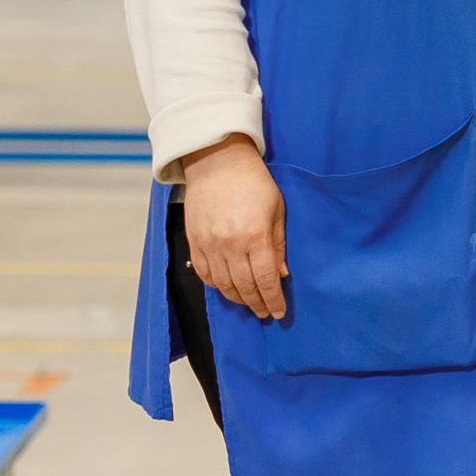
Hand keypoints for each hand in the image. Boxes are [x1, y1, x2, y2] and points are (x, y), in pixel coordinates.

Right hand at [177, 135, 285, 321]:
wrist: (218, 163)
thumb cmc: (254, 183)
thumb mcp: (277, 210)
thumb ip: (278, 244)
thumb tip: (281, 274)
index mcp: (255, 236)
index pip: (265, 279)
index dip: (273, 300)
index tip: (278, 312)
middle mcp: (230, 245)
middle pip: (244, 287)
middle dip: (257, 304)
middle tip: (265, 313)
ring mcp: (209, 245)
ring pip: (223, 284)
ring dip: (237, 299)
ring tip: (249, 304)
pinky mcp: (194, 241)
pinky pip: (204, 274)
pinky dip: (216, 286)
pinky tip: (227, 289)